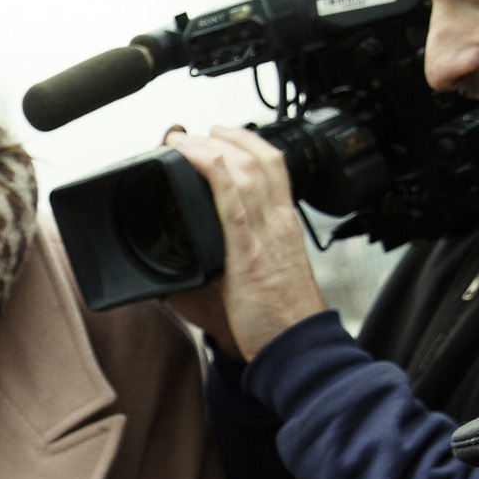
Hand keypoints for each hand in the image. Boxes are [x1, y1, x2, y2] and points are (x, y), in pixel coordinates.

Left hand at [157, 126, 326, 360]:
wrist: (296, 347)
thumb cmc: (278, 321)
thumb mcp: (258, 280)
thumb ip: (229, 264)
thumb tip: (185, 269)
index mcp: (284, 226)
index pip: (275, 166)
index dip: (248, 142)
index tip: (221, 133)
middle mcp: (279, 222)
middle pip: (259, 158)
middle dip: (224, 136)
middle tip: (194, 131)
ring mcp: (266, 234)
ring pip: (245, 170)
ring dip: (210, 146)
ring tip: (182, 138)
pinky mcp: (248, 252)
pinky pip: (231, 199)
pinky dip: (212, 170)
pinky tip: (193, 156)